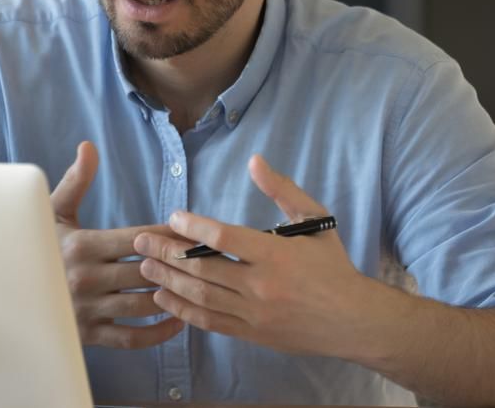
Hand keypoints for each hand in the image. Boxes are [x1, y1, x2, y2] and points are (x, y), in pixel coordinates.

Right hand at [51, 141, 185, 348]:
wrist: (7, 292)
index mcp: (81, 246)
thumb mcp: (53, 212)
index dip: (168, 236)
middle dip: (178, 264)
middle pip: (146, 271)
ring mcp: (87, 310)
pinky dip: (159, 332)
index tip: (190, 232)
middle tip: (205, 259)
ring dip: (173, 295)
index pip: (138, 239)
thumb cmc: (38, 246)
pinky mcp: (88, 336)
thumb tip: (89, 147)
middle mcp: (85, 279)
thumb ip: (76, 181)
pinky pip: (132, 338)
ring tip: (195, 286)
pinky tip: (177, 319)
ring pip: (145, 304)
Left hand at [133, 154, 371, 356]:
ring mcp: (254, 313)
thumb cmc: (333, 266)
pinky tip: (164, 298)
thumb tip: (254, 161)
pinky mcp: (251, 333)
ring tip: (144, 267)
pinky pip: (209, 322)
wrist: (354, 321)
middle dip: (166, 253)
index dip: (192, 227)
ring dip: (167, 281)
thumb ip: (283, 190)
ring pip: (200, 296)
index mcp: (276, 254)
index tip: (172, 217)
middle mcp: (261, 286)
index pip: (223, 239)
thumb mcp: (315, 219)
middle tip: (140, 242)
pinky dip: (182, 310)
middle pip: (202, 268)